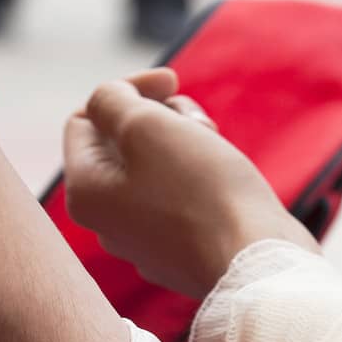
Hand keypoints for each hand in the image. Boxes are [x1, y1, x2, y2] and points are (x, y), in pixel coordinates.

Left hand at [63, 70, 313, 297]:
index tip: (172, 81)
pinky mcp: (183, 252)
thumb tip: (110, 99)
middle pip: (121, 145)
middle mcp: (106, 224)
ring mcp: (145, 243)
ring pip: (156, 169)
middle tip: (197, 120)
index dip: (127, 90)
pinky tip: (226, 179)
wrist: (257, 260)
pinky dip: (200, 177)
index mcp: (85, 193)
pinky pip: (181, 199)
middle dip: (160, 117)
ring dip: (183, 143)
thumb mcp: (145, 125)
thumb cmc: (201, 191)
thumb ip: (112, 100)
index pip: (85, 120)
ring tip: (215, 145)